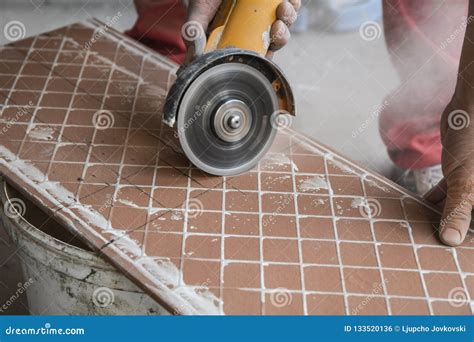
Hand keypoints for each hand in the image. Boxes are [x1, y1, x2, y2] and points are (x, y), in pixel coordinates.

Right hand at [183, 0, 300, 60]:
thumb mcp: (199, 9)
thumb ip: (194, 29)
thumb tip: (192, 50)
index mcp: (238, 37)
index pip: (254, 55)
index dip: (263, 57)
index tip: (265, 54)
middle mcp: (255, 28)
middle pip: (275, 42)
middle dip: (280, 38)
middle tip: (276, 28)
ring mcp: (268, 13)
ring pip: (286, 24)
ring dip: (288, 19)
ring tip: (282, 7)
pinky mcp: (277, 1)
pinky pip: (292, 5)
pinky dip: (292, 5)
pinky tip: (284, 1)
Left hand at [425, 95, 473, 246]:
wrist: (471, 106)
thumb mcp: (466, 181)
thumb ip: (459, 210)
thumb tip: (451, 239)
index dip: (468, 237)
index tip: (455, 257)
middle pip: (472, 216)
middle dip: (458, 229)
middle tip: (437, 246)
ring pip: (462, 204)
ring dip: (446, 214)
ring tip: (426, 228)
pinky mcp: (465, 172)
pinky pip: (454, 190)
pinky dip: (441, 197)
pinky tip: (425, 204)